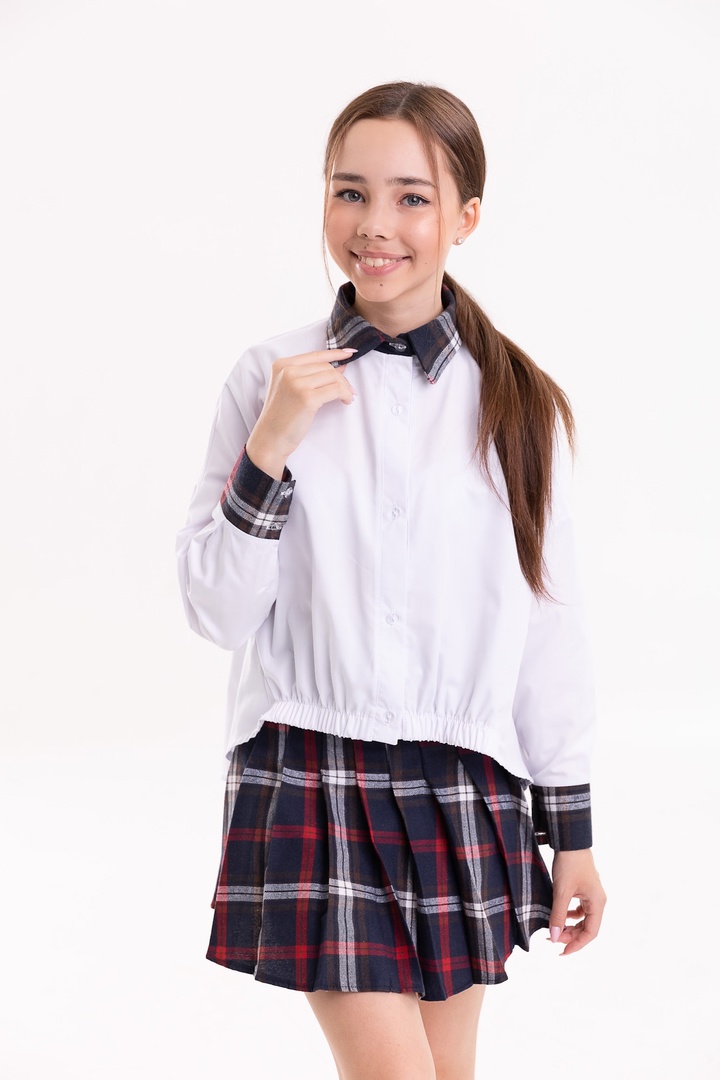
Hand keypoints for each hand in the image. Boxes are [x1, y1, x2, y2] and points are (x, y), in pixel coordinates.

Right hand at [246, 349, 356, 478]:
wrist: (271, 438)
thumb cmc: (282, 417)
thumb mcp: (290, 389)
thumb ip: (311, 375)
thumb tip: (340, 366)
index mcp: (282, 365)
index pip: (315, 355)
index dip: (335, 353)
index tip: (350, 354)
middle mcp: (288, 370)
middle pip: (326, 366)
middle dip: (342, 378)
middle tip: (349, 390)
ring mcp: (296, 383)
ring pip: (333, 376)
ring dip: (345, 387)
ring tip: (348, 397)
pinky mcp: (306, 398)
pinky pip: (336, 389)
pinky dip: (345, 395)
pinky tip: (346, 401)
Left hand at [548, 848, 605, 955]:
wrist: (570, 841)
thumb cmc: (569, 863)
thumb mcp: (561, 891)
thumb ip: (558, 915)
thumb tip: (554, 937)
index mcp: (597, 903)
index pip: (591, 933)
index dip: (577, 945)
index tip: (561, 952)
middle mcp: (597, 901)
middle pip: (587, 927)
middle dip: (571, 936)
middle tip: (552, 939)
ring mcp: (591, 895)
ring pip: (583, 919)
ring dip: (570, 927)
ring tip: (554, 930)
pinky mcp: (584, 889)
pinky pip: (580, 909)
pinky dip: (570, 916)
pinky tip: (559, 916)